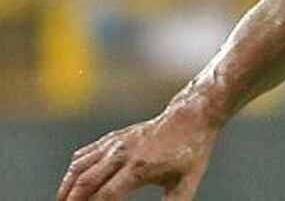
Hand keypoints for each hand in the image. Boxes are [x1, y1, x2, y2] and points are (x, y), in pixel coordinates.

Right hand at [57, 106, 219, 200]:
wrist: (190, 118)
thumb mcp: (186, 183)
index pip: (105, 196)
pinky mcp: (112, 138)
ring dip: (66, 188)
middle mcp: (122, 154)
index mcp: (140, 168)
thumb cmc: (190, 153)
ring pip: (78, 167)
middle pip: (85, 183)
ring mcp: (114, 144)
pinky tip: (71, 184)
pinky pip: (83, 155)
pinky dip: (73, 171)